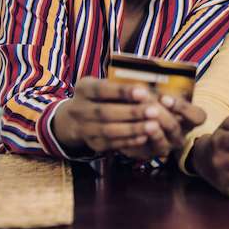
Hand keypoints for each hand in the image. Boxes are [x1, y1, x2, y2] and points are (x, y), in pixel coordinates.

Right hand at [51, 77, 202, 158]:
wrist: (74, 119)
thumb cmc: (99, 96)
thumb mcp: (102, 85)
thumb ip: (120, 85)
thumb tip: (148, 84)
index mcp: (84, 89)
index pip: (102, 89)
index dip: (122, 92)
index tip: (144, 92)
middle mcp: (79, 109)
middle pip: (105, 112)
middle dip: (132, 112)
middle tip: (154, 111)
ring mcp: (84, 128)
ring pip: (109, 131)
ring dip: (133, 129)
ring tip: (153, 126)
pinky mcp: (92, 143)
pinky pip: (111, 144)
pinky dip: (129, 141)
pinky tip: (144, 137)